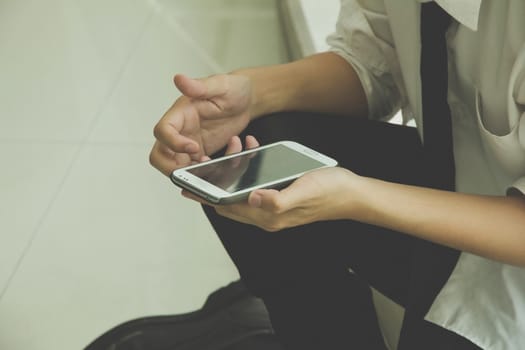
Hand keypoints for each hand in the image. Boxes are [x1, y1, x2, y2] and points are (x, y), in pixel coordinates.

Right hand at [150, 73, 253, 175]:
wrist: (246, 101)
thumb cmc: (232, 89)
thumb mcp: (220, 85)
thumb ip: (199, 85)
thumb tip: (179, 79)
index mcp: (180, 114)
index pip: (163, 131)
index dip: (173, 143)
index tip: (194, 147)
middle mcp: (180, 131)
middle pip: (159, 156)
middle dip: (172, 167)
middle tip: (196, 167)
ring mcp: (189, 145)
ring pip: (176, 168)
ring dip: (193, 173)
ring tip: (213, 163)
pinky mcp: (201, 154)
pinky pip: (197, 171)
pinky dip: (209, 172)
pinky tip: (227, 159)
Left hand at [184, 160, 362, 231]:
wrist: (351, 193)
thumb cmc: (329, 192)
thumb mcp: (303, 192)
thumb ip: (276, 200)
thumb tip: (251, 199)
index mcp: (267, 217)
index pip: (226, 207)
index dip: (205, 197)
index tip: (187, 185)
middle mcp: (266, 215)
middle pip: (229, 200)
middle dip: (216, 181)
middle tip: (206, 161)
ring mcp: (272, 207)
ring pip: (240, 191)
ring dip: (232, 172)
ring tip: (233, 149)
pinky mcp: (278, 197)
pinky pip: (254, 186)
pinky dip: (247, 171)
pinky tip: (250, 154)